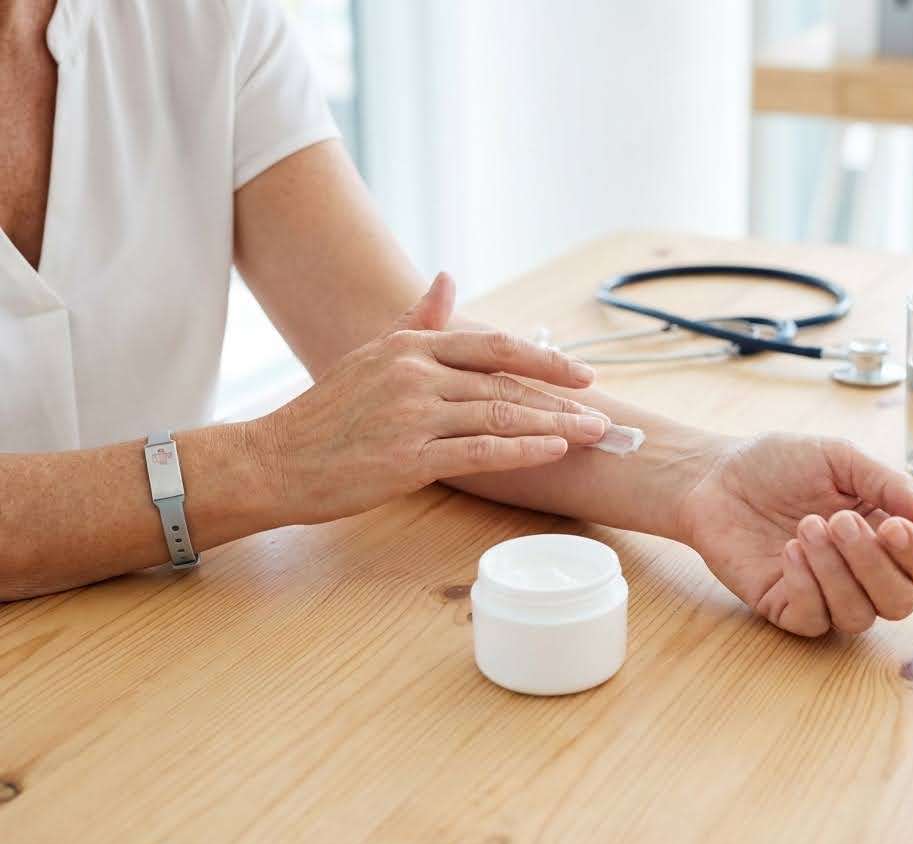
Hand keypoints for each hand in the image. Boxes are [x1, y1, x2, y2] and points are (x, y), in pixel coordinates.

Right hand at [257, 285, 606, 524]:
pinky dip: (522, 449)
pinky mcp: (408, 458)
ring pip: (500, 414)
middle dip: (560, 398)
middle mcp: (415, 374)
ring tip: (591, 433)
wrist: (275, 460)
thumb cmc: (326, 415)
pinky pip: (479, 451)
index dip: (542, 358)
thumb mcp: (372, 356)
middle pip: (504, 383)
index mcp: (409, 347)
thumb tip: (448, 279)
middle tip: (603, 414)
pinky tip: (553, 450)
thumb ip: (417, 321)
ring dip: (554, 424)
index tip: (581, 371)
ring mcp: (412, 415)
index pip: (491, 346)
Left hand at [679, 433, 912, 636]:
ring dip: (837, 572)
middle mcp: (861, 573)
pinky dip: (807, 586)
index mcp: (884, 537)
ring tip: (806, 526)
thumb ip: (889, 485)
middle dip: (874, 564)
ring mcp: (823, 594)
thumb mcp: (839, 458)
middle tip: (839, 521)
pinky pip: (814, 620)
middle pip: (900, 603)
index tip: (894, 525)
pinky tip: (789, 551)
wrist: (715, 474)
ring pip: (858, 617)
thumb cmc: (778, 464)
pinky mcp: (785, 607)